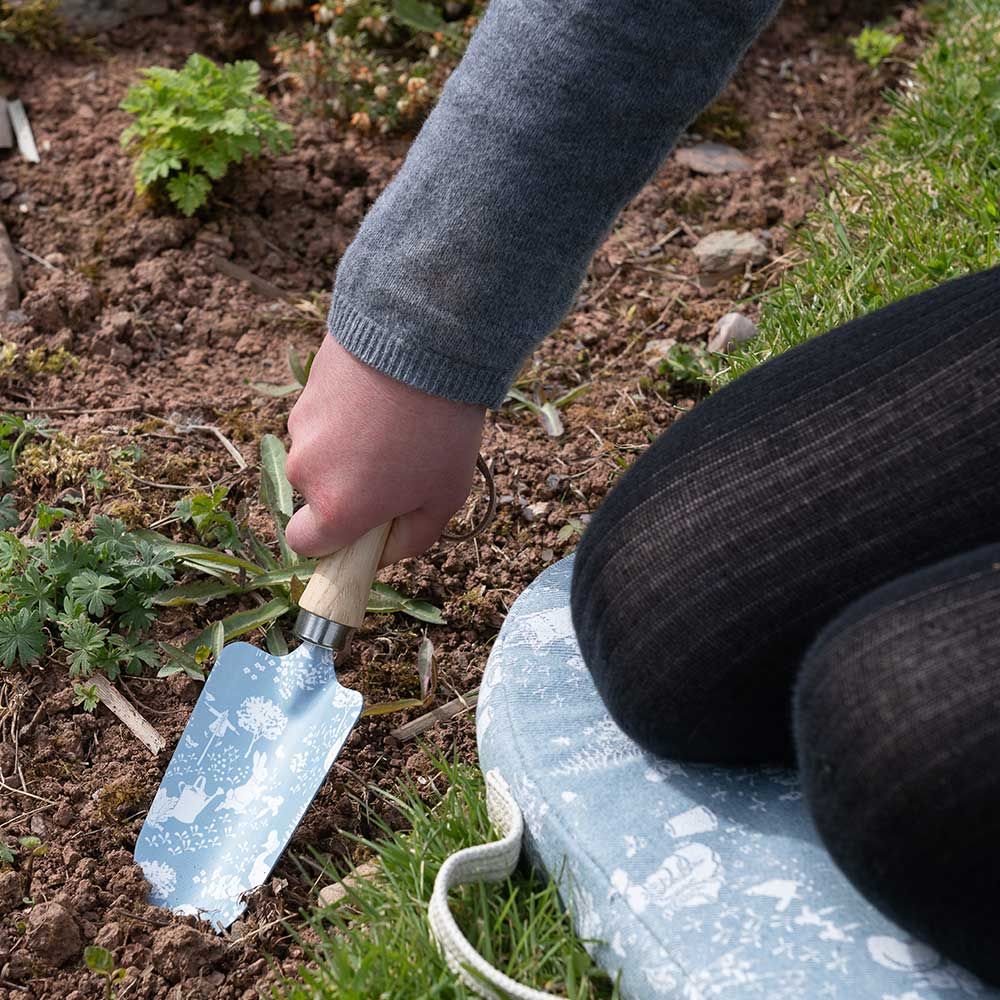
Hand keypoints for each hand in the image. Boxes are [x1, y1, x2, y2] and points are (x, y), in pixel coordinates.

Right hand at [284, 336, 484, 566]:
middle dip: (345, 487)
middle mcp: (307, 472)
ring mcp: (301, 427)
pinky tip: (380, 397)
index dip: (331, 541)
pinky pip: (321, 417)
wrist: (423, 344)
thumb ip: (411, 539)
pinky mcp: (304, 390)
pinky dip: (344, 413)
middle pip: (316, 493)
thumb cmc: (439, 430)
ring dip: (345, 447)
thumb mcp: (445, 497)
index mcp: (337, 509)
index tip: (361, 526)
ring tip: (393, 422)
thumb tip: (383, 554)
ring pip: (319, 452)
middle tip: (393, 464)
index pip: (304, 544)